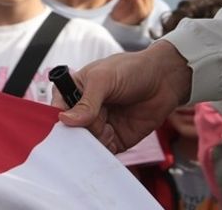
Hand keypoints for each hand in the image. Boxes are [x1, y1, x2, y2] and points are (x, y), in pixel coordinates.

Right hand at [53, 41, 192, 152]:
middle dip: (79, 132)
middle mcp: (84, 110)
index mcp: (74, 90)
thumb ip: (86, 102)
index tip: (65, 125)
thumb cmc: (131, 69)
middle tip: (92, 126)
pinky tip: (114, 136)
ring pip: (87, 142)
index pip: (57, 109)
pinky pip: (104, 151)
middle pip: (71, 130)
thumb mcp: (104, 79)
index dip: (58, 119)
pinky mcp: (116, 139)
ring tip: (108, 128)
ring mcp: (100, 125)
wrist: (164, 79)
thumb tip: (66, 119)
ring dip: (94, 140)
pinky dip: (105, 150)